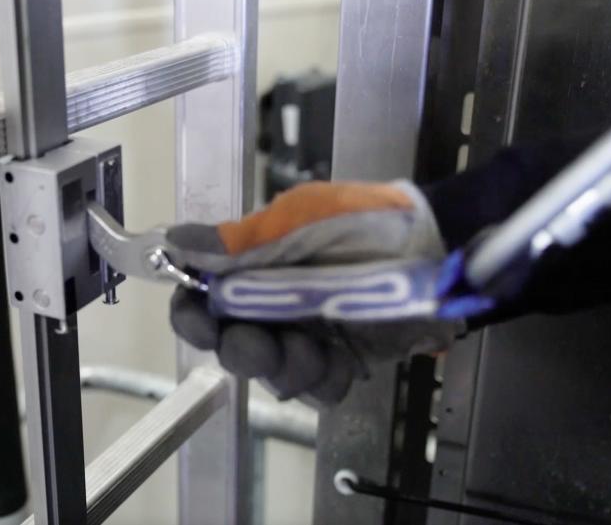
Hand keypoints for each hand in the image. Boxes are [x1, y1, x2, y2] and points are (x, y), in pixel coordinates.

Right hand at [167, 181, 456, 405]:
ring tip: (314, 347)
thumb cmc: (362, 223)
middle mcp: (271, 310)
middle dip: (243, 349)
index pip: (201, 304)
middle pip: (231, 348)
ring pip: (274, 377)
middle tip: (260, 340)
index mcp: (250, 272)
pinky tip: (342, 356)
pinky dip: (326, 377)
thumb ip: (236, 243)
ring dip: (287, 366)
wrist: (435, 245)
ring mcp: (307, 339)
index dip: (193, 316)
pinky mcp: (343, 363)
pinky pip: (319, 390)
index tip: (201, 319)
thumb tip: (174, 241)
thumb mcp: (296, 220)